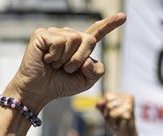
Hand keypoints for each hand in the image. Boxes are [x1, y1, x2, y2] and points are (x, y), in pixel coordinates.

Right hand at [4, 13, 125, 111]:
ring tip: (55, 65)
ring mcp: (55, 33)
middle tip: (67, 69)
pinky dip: (54, 56)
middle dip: (80, 59)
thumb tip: (87, 59)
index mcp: (80, 46)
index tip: (123, 16)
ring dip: (66, 59)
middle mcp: (68, 36)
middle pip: (89, 39)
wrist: (39, 91)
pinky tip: (46, 59)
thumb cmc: (60, 84)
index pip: (97, 32)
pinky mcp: (42, 34)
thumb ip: (97, 70)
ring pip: (73, 39)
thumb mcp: (86, 81)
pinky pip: (59, 42)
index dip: (110, 25)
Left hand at [98, 92, 139, 135]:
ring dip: (111, 118)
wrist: (125, 134)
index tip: (112, 112)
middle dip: (108, 113)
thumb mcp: (105, 111)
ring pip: (110, 108)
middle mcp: (128, 98)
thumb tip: (98, 103)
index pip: (108, 96)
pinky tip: (120, 124)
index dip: (106, 106)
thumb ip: (100, 105)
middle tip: (115, 118)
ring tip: (117, 121)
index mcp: (124, 95)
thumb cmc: (116, 121)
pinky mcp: (129, 114)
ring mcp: (129, 105)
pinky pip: (112, 115)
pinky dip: (114, 122)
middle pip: (108, 103)